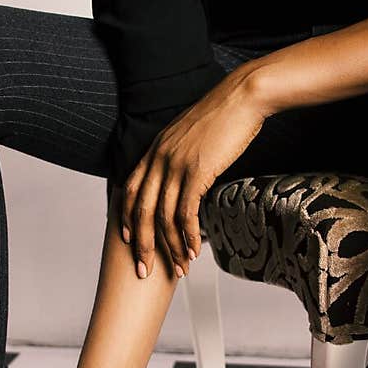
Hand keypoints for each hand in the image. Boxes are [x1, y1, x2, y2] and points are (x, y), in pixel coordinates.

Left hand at [120, 63, 265, 277]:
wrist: (242, 97)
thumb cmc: (223, 116)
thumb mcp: (190, 135)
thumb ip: (179, 155)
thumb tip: (182, 175)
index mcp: (155, 150)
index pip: (128, 190)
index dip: (125, 218)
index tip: (127, 241)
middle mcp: (159, 158)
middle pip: (140, 210)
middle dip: (141, 245)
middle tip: (145, 270)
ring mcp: (176, 165)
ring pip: (163, 217)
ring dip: (171, 247)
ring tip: (180, 267)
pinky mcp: (197, 171)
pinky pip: (186, 212)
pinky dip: (189, 235)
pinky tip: (195, 249)